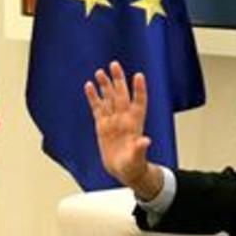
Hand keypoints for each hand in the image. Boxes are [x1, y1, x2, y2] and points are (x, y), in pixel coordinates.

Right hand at [83, 61, 162, 198]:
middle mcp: (124, 118)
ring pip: (109, 98)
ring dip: (106, 85)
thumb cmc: (133, 165)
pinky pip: (97, 108)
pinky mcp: (102, 125)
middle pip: (121, 95)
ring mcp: (113, 120)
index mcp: (135, 124)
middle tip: (114, 65)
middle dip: (118, 80)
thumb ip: (140, 149)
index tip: (138, 76)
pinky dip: (93, 97)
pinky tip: (89, 86)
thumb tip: (145, 141)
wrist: (123, 170)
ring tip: (100, 72)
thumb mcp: (137, 159)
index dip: (139, 90)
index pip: (139, 102)